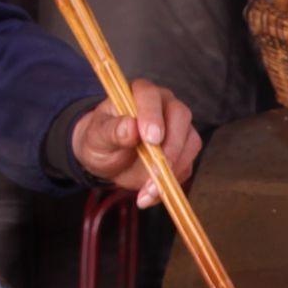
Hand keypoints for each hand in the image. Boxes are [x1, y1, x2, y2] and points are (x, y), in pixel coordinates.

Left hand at [71, 81, 201, 208]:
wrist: (107, 157)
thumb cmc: (100, 139)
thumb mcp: (97, 136)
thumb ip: (112, 131)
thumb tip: (130, 127)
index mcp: (140, 93)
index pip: (150, 96)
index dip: (152, 115)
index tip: (151, 139)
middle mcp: (165, 105)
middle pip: (180, 117)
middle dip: (170, 148)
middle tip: (155, 172)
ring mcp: (178, 128)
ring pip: (190, 143)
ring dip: (172, 171)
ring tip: (146, 192)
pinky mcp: (184, 150)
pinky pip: (186, 166)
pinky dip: (171, 184)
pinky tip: (150, 195)